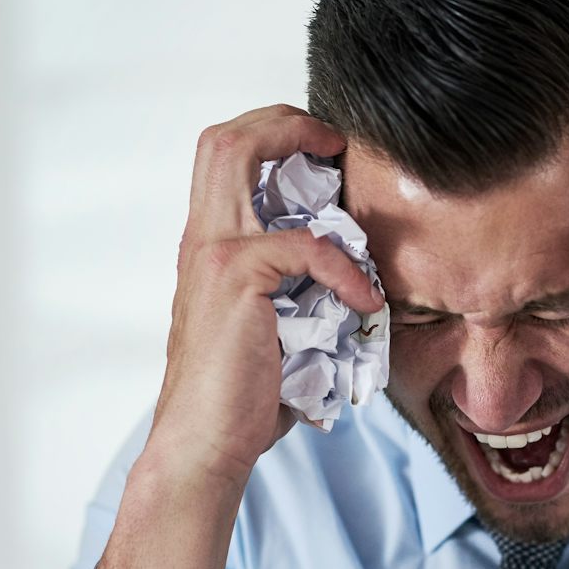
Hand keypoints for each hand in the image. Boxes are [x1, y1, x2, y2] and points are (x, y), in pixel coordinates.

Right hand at [95, 106, 378, 568]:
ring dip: (298, 151)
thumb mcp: (277, 329)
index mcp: (209, 248)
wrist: (206, 446)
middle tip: (334, 144)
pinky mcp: (237, 281)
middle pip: (224, 136)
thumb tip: (363, 281)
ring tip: (345, 176)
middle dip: (284, 121)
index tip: (325, 154)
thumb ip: (302, 291)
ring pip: (238, 155)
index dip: (273, 137)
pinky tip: (365, 299)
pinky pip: (302, 245)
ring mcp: (213, 255)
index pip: (225, 158)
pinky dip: (344, 265)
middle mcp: (202, 240)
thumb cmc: (242, 400)